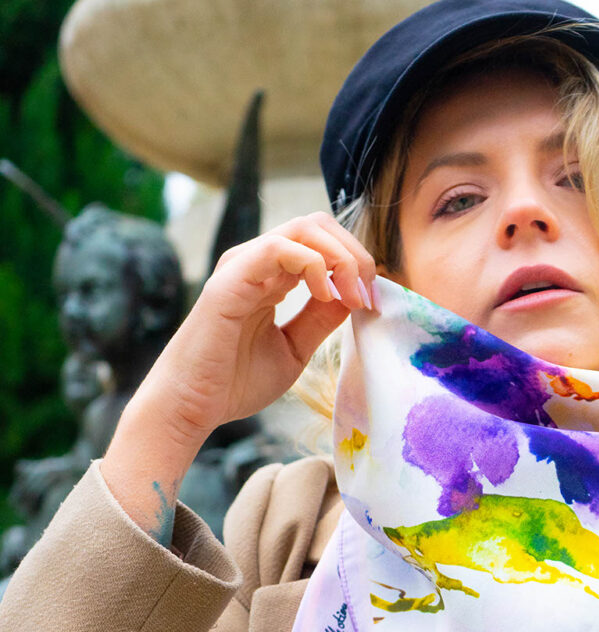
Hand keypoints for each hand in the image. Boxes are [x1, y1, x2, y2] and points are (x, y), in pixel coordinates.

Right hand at [139, 211, 377, 445]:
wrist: (191, 406)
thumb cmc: (235, 382)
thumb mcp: (295, 348)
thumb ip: (322, 319)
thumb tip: (355, 295)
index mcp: (273, 277)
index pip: (323, 243)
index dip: (357, 264)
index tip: (373, 302)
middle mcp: (258, 264)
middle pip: (318, 225)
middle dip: (355, 253)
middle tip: (368, 294)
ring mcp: (243, 266)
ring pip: (304, 228)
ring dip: (340, 256)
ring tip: (352, 294)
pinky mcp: (232, 278)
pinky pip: (279, 247)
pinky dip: (314, 264)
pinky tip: (325, 296)